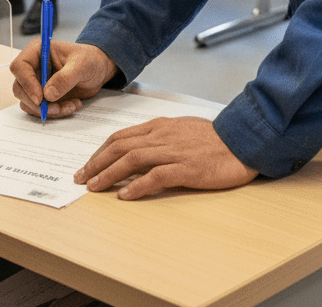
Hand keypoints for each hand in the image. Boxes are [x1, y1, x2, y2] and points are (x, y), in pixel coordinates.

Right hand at [10, 40, 116, 118]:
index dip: (27, 83)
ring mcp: (36, 83)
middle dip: (37, 103)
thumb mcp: (82, 65)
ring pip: (29, 102)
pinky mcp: (43, 96)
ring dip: (48, 110)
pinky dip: (55, 112)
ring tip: (71, 105)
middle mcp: (33, 67)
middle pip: (20, 88)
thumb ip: (65, 78)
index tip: (41, 98)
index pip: (20, 67)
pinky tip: (72, 105)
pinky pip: (39, 109)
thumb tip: (47, 95)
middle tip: (57, 108)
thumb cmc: (90, 59)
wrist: (98, 69)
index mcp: (37, 51)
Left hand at [74, 116, 257, 200]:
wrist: (241, 141)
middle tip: (81, 178)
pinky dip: (137, 186)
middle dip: (96, 162)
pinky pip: (156, 176)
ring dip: (109, 174)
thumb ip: (159, 137)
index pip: (121, 136)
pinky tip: (125, 195)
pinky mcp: (186, 169)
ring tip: (94, 187)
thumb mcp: (181, 130)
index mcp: (159, 126)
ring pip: (132, 160)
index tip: (88, 164)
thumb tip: (138, 148)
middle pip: (120, 146)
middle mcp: (161, 136)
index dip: (100, 151)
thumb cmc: (213, 138)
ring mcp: (173, 151)